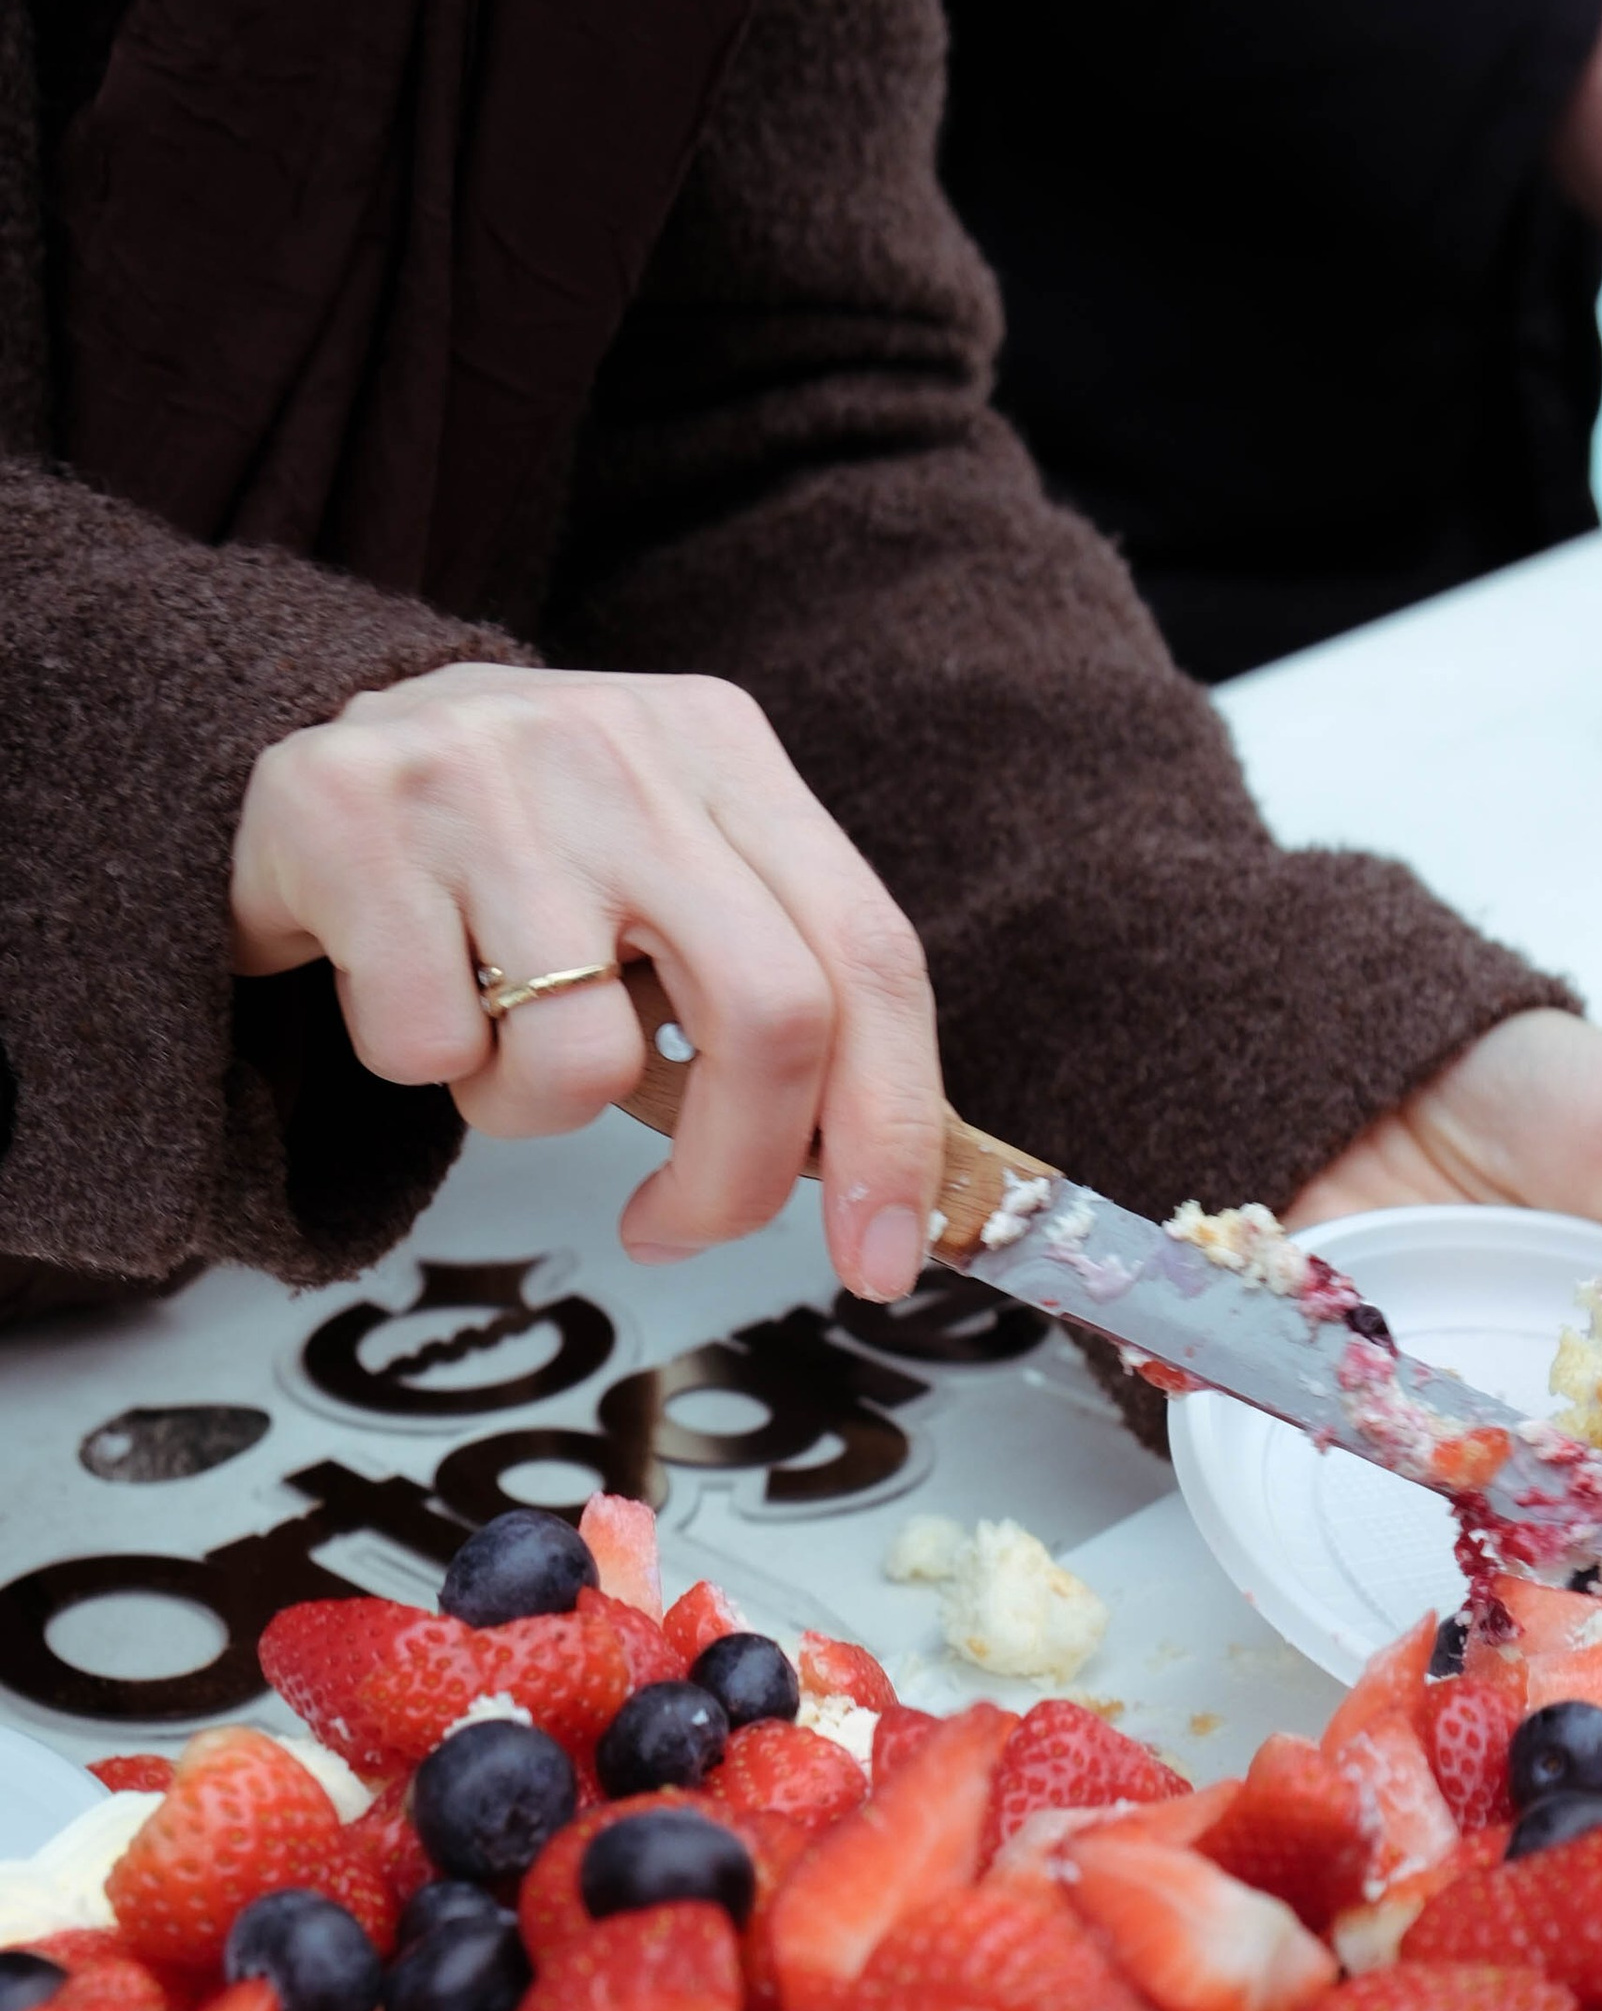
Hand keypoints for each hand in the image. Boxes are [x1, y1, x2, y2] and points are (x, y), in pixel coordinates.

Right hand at [230, 663, 942, 1298]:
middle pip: (768, 1020)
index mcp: (728, 752)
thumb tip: (870, 1186)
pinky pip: (431, 1050)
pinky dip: (421, 1070)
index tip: (883, 1262)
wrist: (297, 753)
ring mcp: (486, 774)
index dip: (894, 1130)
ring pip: (583, 1063)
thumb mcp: (664, 881)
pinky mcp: (351, 816)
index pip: (871, 958)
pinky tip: (403, 988)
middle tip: (676, 1230)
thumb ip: (771, 991)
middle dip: (735, 1178)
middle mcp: (624, 748)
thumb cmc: (517, 862)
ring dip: (535, 1113)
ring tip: (492, 1038)